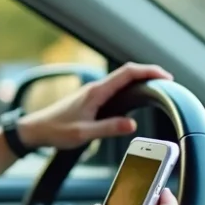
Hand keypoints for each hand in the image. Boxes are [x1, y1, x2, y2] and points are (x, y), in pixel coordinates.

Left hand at [18, 62, 172, 149]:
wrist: (36, 129)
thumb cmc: (56, 131)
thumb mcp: (84, 133)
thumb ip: (109, 128)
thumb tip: (132, 124)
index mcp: (96, 92)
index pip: (127, 73)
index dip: (148, 71)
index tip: (166, 76)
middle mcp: (96, 88)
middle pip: (127, 72)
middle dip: (149, 73)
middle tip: (168, 81)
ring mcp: (93, 92)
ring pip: (121, 79)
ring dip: (140, 79)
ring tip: (157, 86)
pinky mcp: (91, 98)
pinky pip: (115, 87)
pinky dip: (130, 87)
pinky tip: (136, 95)